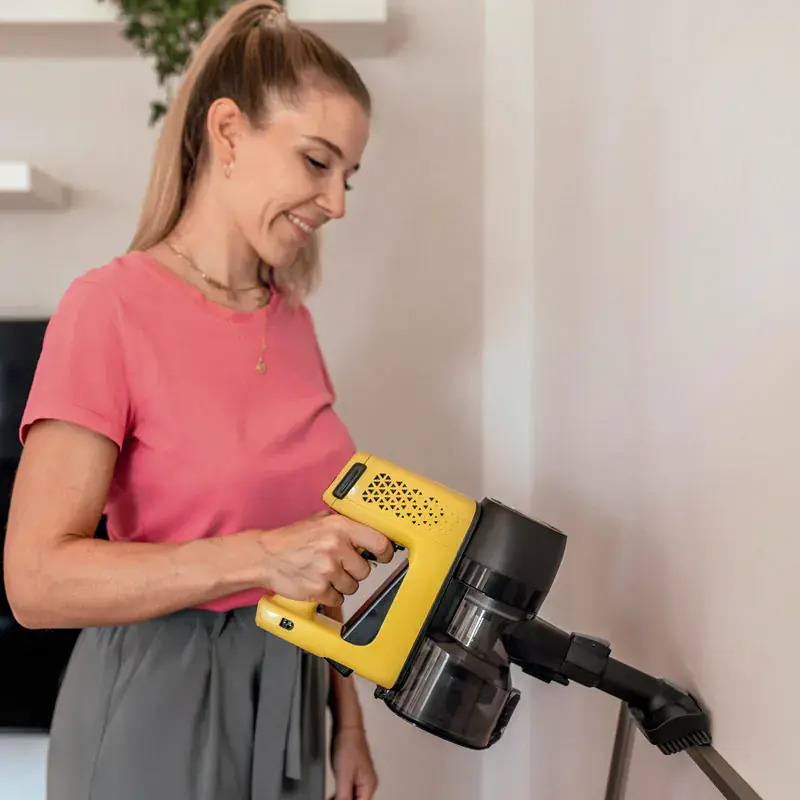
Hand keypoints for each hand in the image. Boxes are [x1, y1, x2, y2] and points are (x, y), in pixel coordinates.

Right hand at [258, 512, 393, 606]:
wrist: (265, 556)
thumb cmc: (293, 538)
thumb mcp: (321, 520)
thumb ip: (345, 525)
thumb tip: (371, 533)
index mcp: (340, 526)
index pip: (379, 542)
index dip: (385, 552)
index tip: (384, 557)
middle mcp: (336, 547)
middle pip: (365, 570)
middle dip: (354, 571)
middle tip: (338, 565)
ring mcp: (327, 570)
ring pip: (352, 587)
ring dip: (341, 584)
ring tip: (324, 573)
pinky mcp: (318, 590)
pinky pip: (337, 600)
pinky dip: (329, 595)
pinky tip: (317, 583)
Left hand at [330, 726, 377, 799]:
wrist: (347, 727)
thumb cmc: (349, 744)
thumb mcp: (344, 776)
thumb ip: (344, 796)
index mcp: (369, 785)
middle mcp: (368, 783)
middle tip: (332, 798)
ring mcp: (361, 778)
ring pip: (353, 797)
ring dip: (341, 798)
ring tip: (331, 796)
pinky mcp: (354, 773)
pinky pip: (349, 790)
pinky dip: (341, 794)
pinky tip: (333, 795)